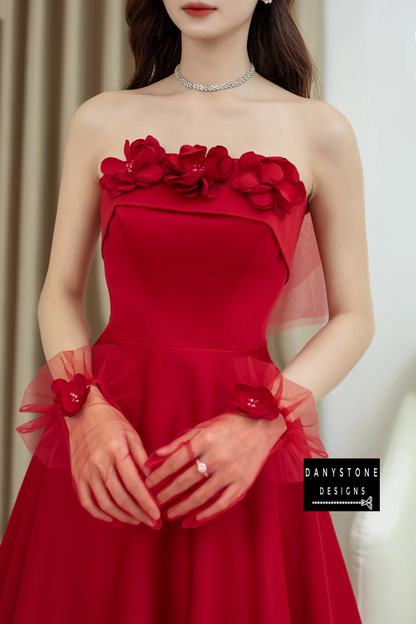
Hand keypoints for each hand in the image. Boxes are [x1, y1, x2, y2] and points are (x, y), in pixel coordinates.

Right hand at [65, 386, 160, 527]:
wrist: (83, 412)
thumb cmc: (111, 421)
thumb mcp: (131, 433)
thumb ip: (142, 457)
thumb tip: (153, 480)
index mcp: (116, 451)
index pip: (133, 484)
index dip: (146, 502)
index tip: (156, 515)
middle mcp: (99, 463)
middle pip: (120, 497)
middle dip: (138, 513)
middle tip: (151, 521)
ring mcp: (85, 471)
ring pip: (105, 503)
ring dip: (122, 516)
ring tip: (136, 520)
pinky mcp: (76, 475)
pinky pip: (87, 501)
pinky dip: (99, 513)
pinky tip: (112, 517)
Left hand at [143, 411, 286, 527]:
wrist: (262, 426)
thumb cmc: (229, 425)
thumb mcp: (202, 427)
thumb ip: (179, 442)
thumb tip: (154, 456)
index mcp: (205, 439)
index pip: (175, 461)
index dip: (159, 475)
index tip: (147, 484)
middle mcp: (217, 456)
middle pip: (185, 481)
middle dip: (166, 493)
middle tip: (154, 501)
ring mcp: (231, 472)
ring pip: (201, 495)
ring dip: (182, 507)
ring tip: (169, 513)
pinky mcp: (242, 484)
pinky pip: (221, 504)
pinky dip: (205, 514)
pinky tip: (192, 520)